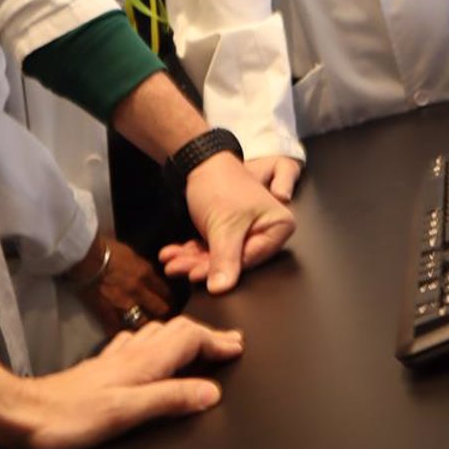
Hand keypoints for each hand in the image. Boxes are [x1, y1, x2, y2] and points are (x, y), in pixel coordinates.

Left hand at [0, 317, 243, 448]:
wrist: (24, 413)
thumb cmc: (72, 417)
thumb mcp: (127, 412)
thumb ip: (170, 398)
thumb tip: (212, 391)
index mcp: (143, 362)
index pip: (190, 338)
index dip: (217, 341)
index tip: (238, 348)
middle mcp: (132, 353)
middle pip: (177, 330)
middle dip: (206, 334)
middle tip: (229, 343)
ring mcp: (115, 358)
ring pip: (158, 333)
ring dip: (184, 334)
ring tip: (201, 342)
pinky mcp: (101, 367)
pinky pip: (138, 343)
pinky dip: (157, 341)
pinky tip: (150, 348)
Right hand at [68, 234, 173, 334]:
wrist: (85, 255)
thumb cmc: (106, 249)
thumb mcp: (131, 254)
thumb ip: (141, 268)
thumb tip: (147, 277)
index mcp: (145, 273)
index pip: (164, 291)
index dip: (168, 298)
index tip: (169, 302)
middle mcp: (139, 290)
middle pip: (159, 309)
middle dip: (162, 314)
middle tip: (162, 319)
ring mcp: (123, 303)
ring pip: (142, 323)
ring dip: (145, 326)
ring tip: (146, 330)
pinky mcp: (106, 311)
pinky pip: (116, 328)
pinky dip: (120, 332)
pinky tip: (123, 336)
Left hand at [167, 154, 293, 293]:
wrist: (198, 159)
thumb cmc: (221, 185)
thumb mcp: (225, 226)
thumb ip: (225, 260)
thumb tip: (221, 289)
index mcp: (278, 225)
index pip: (252, 259)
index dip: (224, 269)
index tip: (197, 275)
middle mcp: (266, 229)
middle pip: (233, 259)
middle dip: (200, 265)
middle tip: (176, 268)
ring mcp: (245, 230)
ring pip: (218, 255)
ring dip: (191, 260)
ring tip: (170, 262)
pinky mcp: (227, 230)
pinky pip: (210, 247)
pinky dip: (190, 250)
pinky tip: (171, 253)